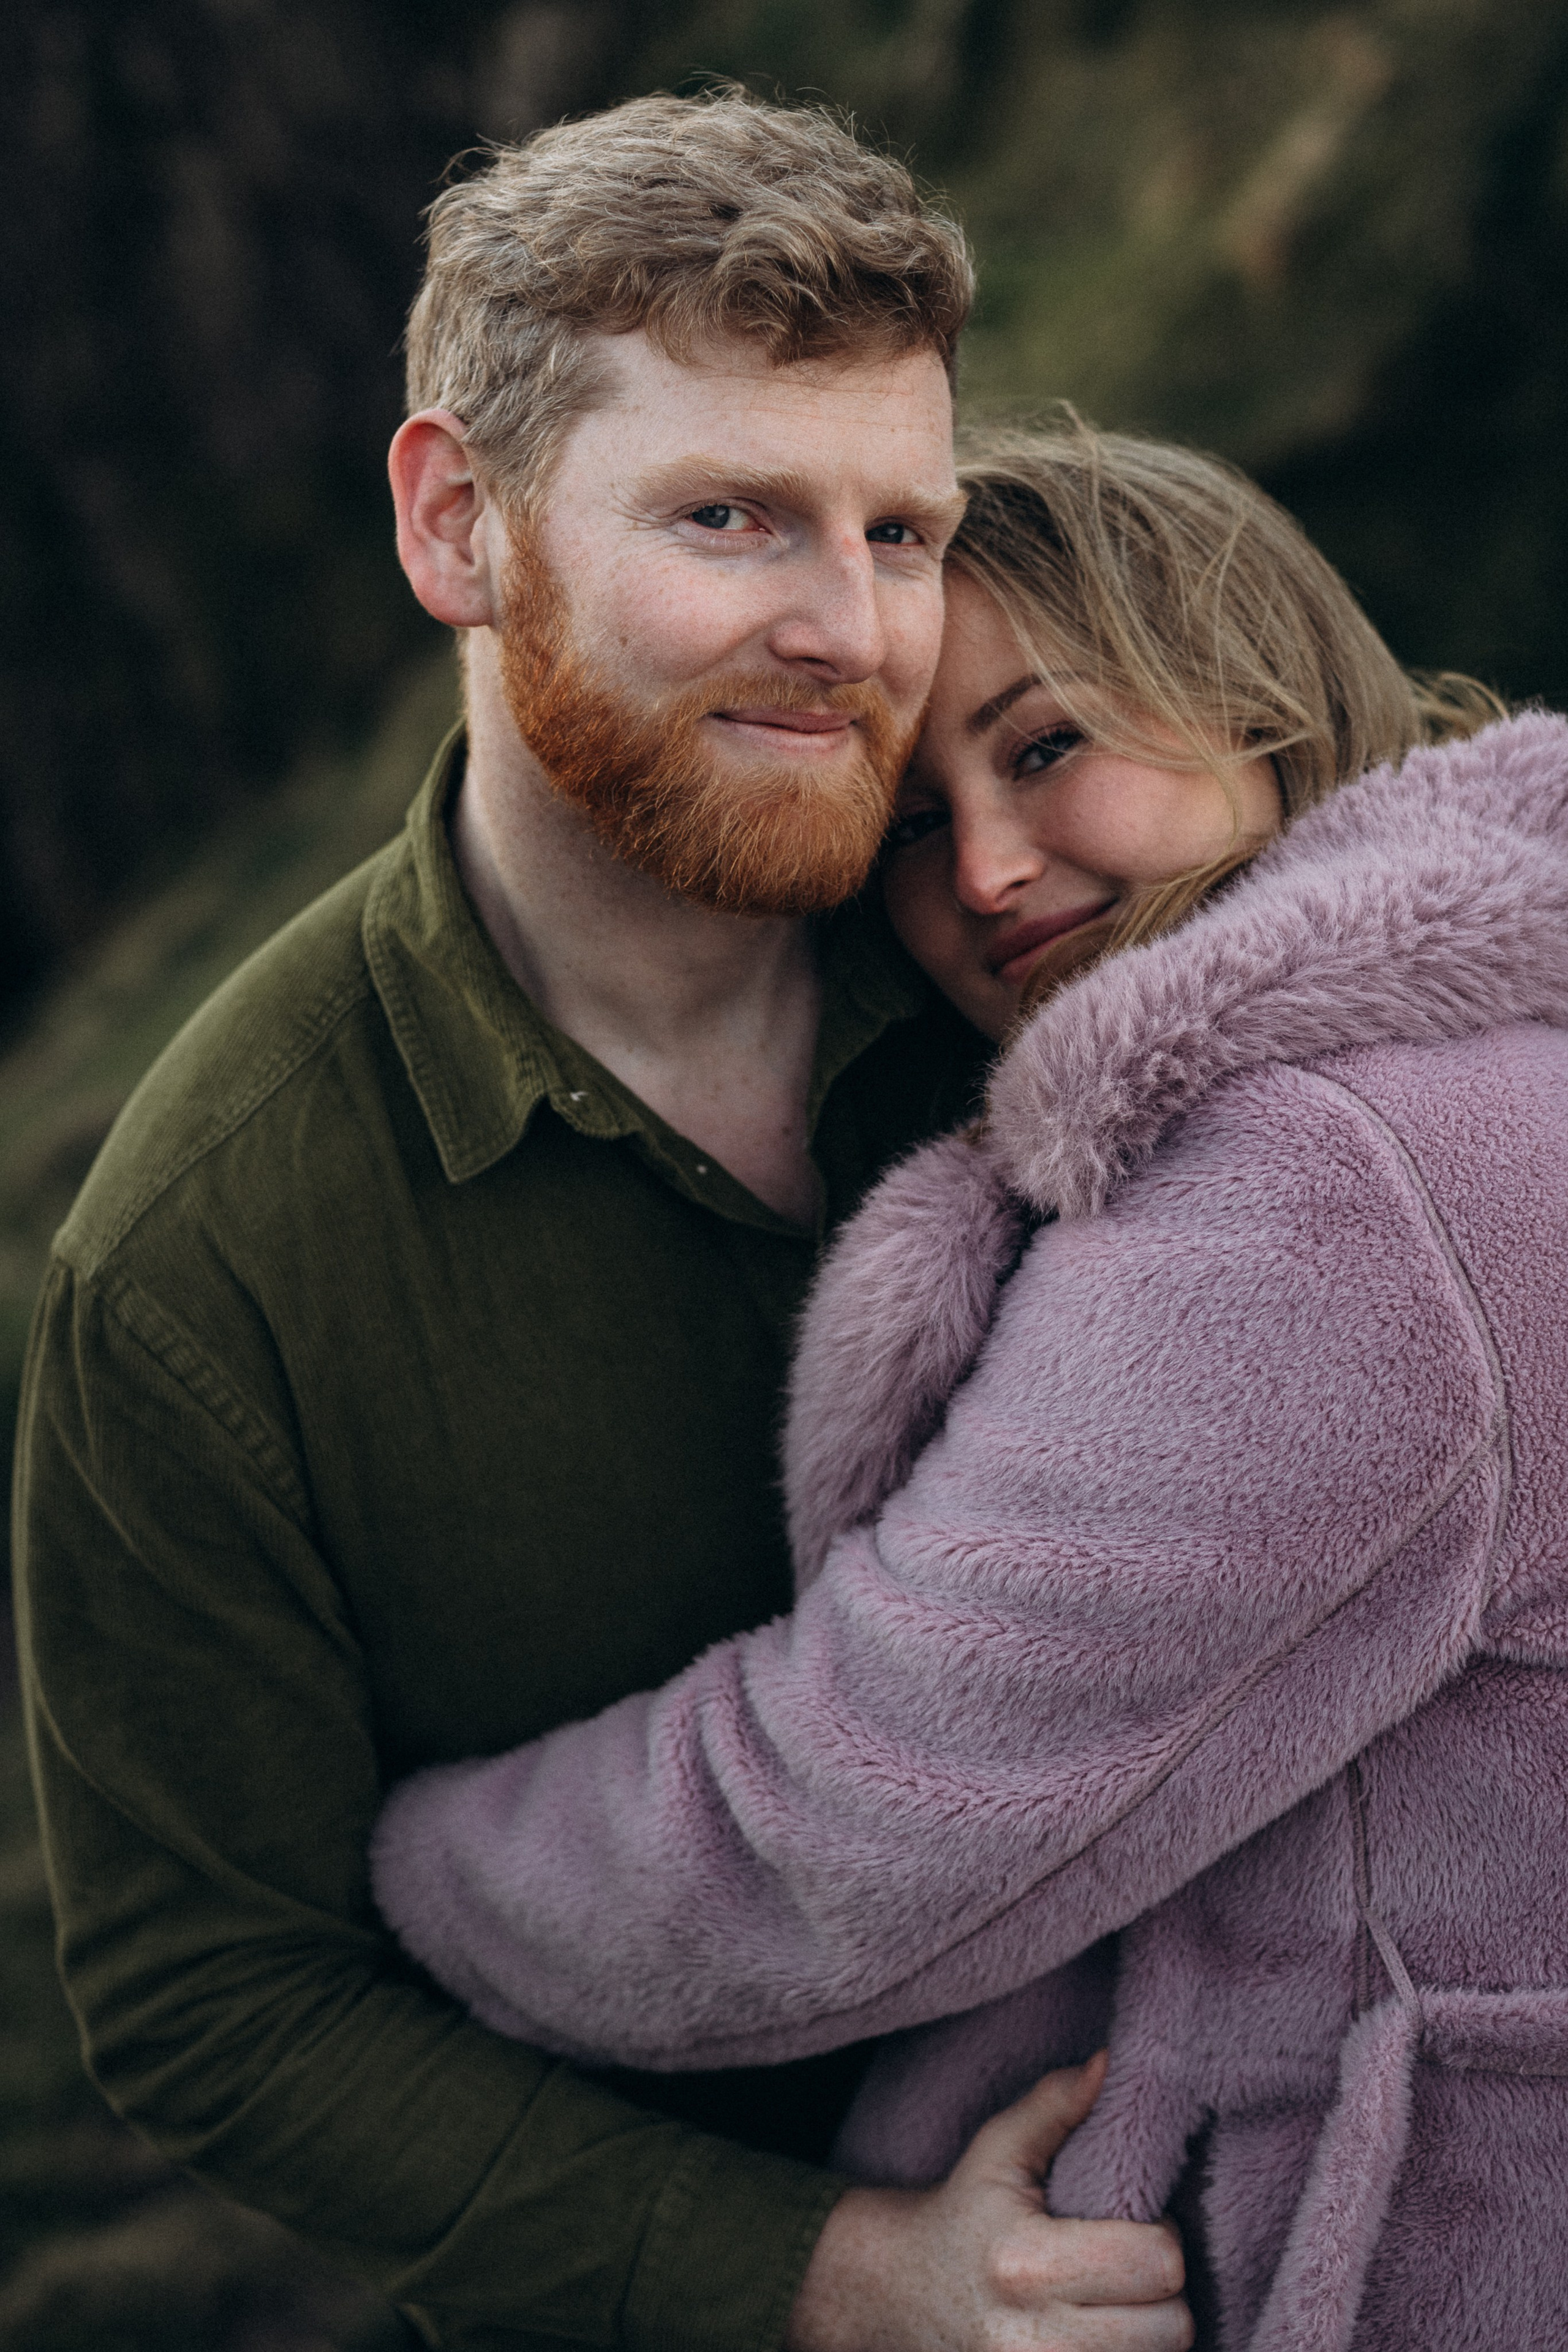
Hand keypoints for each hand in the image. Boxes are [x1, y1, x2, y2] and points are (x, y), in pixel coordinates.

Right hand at [784, 2054, 1191, 2351]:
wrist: (903, 2296)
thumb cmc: (964, 2214)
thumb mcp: (998, 2150)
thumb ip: (1054, 2104)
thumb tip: (1108, 2062)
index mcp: (1026, 2263)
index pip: (1156, 2263)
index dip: (1160, 2236)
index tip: (1134, 2222)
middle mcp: (1035, 2340)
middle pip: (1172, 2327)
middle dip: (1164, 2291)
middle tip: (1130, 2264)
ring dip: (1150, 2331)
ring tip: (1117, 2299)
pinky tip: (1104, 2328)